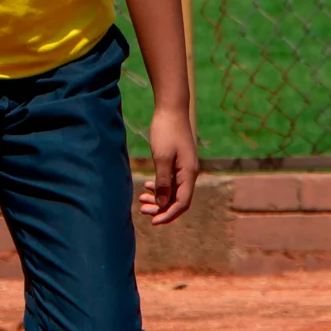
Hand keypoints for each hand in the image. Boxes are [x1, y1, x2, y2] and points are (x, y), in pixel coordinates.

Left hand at [138, 106, 198, 226]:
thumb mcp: (162, 158)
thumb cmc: (166, 131)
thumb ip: (163, 182)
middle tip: (142, 210)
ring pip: (173, 191)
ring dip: (159, 198)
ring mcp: (185, 167)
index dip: (168, 214)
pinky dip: (160, 187)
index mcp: (188, 174)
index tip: (153, 221)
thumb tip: (162, 204)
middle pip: (178, 199)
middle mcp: (189, 173)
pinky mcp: (178, 162)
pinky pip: (171, 181)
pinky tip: (148, 187)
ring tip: (141, 201)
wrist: (171, 108)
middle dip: (161, 208)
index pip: (182, 203)